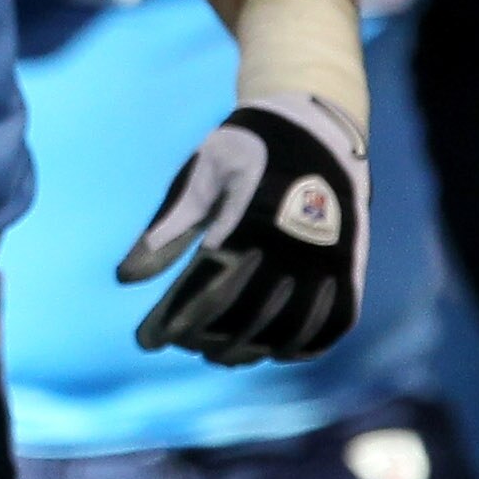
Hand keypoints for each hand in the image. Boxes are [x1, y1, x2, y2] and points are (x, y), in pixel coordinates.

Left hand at [117, 94, 367, 364]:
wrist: (318, 125)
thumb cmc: (249, 148)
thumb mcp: (202, 174)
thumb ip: (168, 227)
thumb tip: (126, 278)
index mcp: (250, 221)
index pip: (205, 288)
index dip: (173, 320)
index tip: (146, 340)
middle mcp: (294, 247)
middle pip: (243, 316)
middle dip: (204, 339)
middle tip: (180, 343)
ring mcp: (329, 261)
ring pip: (287, 328)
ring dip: (250, 349)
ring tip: (219, 354)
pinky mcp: (352, 268)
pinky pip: (334, 323)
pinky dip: (304, 346)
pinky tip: (275, 352)